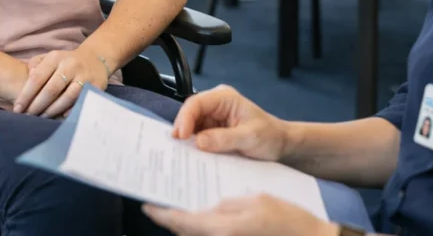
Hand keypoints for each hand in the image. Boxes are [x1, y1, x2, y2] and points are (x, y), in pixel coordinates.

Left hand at [13, 47, 109, 117]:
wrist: (95, 59)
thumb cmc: (65, 62)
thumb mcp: (49, 58)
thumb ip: (35, 65)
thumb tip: (28, 78)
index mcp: (56, 57)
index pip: (37, 77)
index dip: (26, 95)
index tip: (17, 109)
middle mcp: (70, 65)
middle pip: (51, 89)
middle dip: (37, 105)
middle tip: (28, 116)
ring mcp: (84, 76)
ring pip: (67, 97)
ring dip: (52, 110)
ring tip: (42, 118)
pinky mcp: (96, 86)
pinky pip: (80, 102)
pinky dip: (69, 111)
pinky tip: (59, 117)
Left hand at [143, 194, 339, 235]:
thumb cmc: (285, 220)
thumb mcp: (253, 200)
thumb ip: (224, 204)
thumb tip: (205, 206)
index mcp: (222, 228)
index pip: (180, 221)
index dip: (161, 213)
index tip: (147, 204)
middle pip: (185, 231)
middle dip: (170, 218)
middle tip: (160, 201)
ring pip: (196, 235)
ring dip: (185, 223)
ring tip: (177, 205)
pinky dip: (200, 227)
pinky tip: (203, 215)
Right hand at [172, 84, 289, 160]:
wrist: (280, 143)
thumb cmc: (270, 135)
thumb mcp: (249, 137)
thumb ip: (224, 139)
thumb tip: (199, 142)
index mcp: (224, 97)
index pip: (197, 103)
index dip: (185, 118)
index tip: (181, 136)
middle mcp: (216, 104)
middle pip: (190, 114)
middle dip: (183, 129)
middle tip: (177, 148)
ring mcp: (213, 117)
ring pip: (192, 125)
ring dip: (188, 139)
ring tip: (182, 154)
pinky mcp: (213, 130)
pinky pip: (198, 136)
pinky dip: (194, 145)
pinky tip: (192, 155)